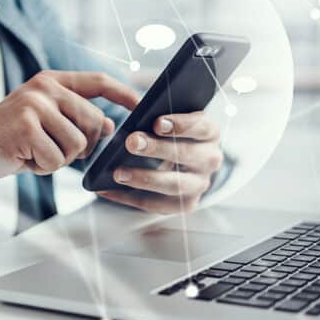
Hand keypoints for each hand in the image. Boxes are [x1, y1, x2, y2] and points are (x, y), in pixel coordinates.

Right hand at [0, 70, 139, 181]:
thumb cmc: (7, 143)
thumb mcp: (42, 123)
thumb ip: (73, 118)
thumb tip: (112, 128)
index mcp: (50, 80)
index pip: (98, 82)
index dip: (124, 95)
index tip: (141, 108)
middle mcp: (44, 86)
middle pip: (96, 122)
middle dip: (83, 147)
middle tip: (51, 151)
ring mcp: (34, 104)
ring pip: (78, 144)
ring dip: (59, 160)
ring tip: (32, 153)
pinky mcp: (26, 125)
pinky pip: (57, 158)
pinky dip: (43, 168)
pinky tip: (22, 159)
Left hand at [98, 111, 222, 213]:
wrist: (185, 162)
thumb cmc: (172, 134)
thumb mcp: (173, 120)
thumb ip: (161, 117)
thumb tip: (136, 114)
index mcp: (210, 133)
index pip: (201, 127)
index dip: (180, 125)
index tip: (157, 122)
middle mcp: (210, 160)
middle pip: (186, 154)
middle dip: (157, 149)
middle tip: (131, 142)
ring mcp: (200, 185)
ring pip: (174, 184)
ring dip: (144, 178)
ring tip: (118, 173)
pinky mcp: (186, 205)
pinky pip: (157, 204)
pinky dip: (130, 198)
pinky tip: (108, 189)